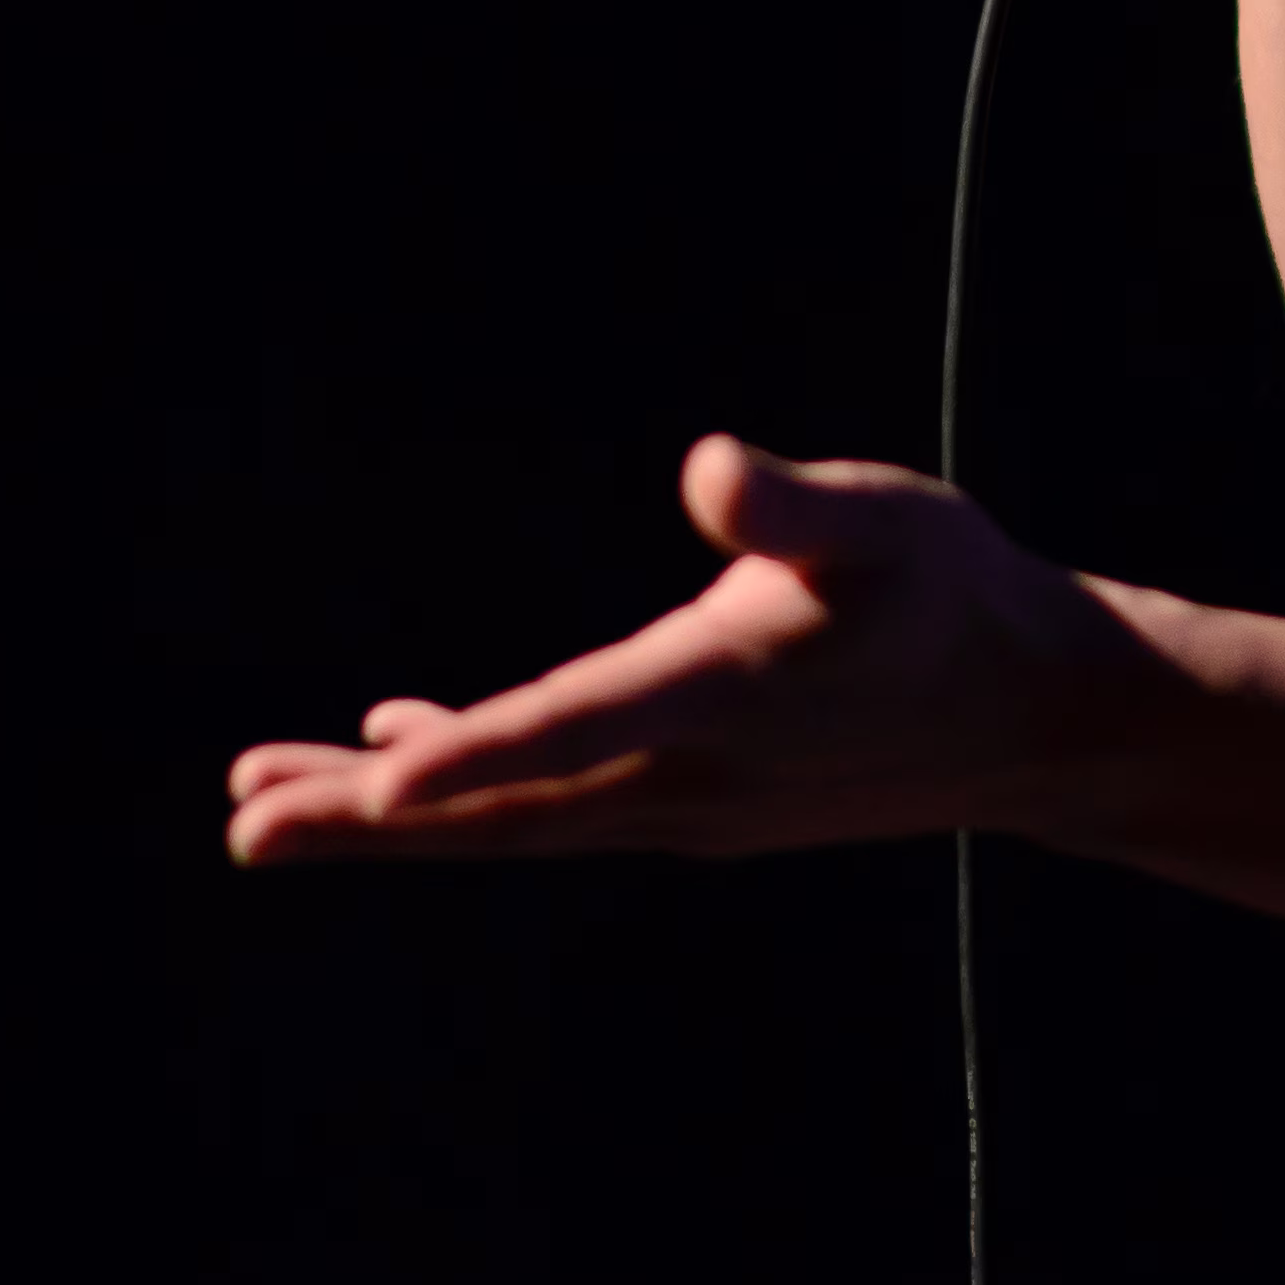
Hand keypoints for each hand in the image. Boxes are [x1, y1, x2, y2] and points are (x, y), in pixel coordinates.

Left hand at [225, 439, 1137, 865]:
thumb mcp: (888, 520)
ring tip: (267, 794)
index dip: (472, 754)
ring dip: (389, 808)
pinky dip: (469, 781)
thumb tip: (708, 466)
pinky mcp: (690, 799)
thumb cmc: (957, 593)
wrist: (1037, 714)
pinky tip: (405, 746)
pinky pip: (551, 804)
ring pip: (510, 817)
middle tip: (247, 818)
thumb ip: (793, 503)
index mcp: (721, 694)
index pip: (573, 732)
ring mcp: (682, 801)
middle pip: (501, 804)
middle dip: (367, 812)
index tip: (372, 781)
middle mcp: (685, 771)